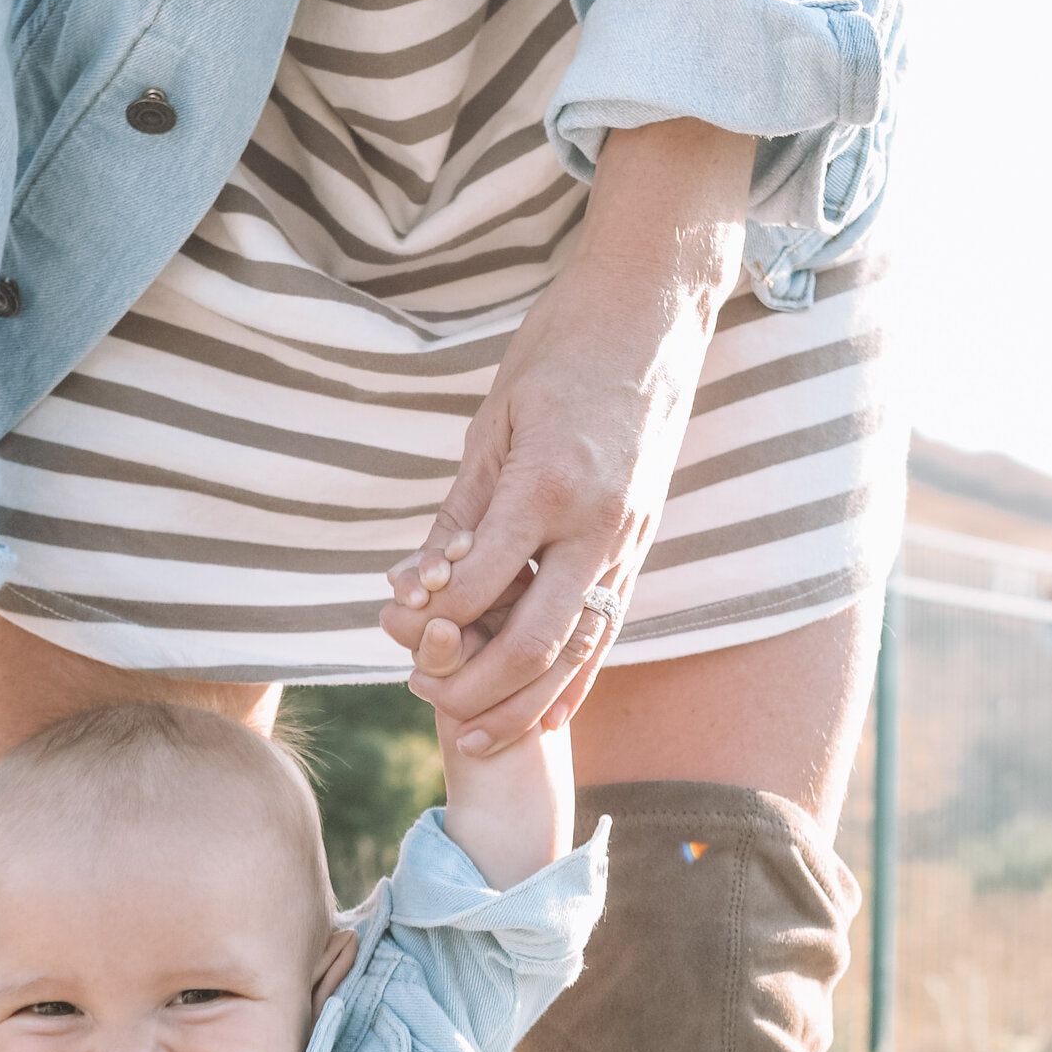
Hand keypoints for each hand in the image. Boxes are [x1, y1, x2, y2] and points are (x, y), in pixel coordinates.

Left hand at [383, 119, 752, 745]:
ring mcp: (629, 537)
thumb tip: (409, 588)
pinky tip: (548, 718)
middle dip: (477, 686)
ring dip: (526, 705)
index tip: (399, 629)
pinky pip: (611, 630)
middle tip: (425, 703)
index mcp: (546, 483)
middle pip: (536, 640)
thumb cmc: (559, 350)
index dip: (434, 619)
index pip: (481, 582)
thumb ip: (459, 511)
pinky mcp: (644, 543)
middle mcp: (597, 522)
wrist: (652, 310)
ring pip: (580, 650)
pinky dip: (577, 681)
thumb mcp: (492, 421)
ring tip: (475, 741)